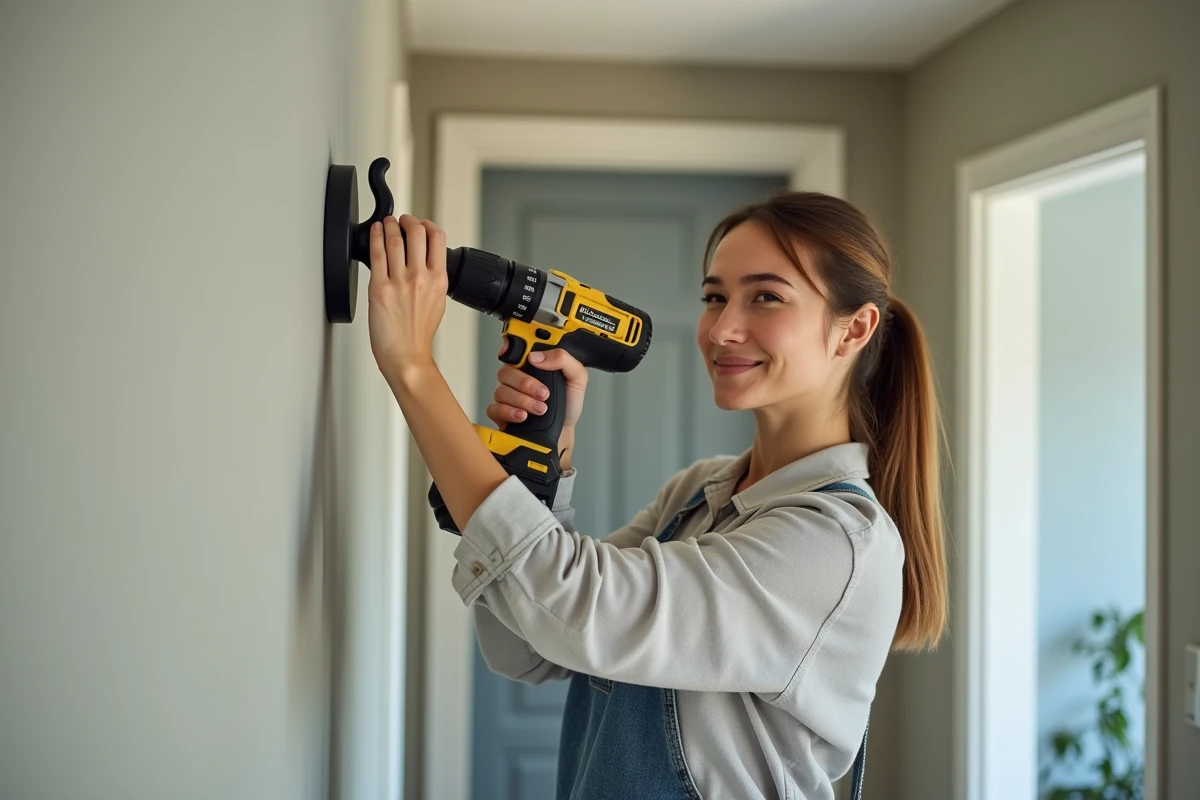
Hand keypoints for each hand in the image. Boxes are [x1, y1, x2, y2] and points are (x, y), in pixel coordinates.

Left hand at [367, 214, 447, 381]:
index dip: (427, 224)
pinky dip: (375, 236)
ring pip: (395, 239)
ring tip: (387, 223)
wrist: (406, 355)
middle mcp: (421, 277)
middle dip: (408, 220)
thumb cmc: (418, 335)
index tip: (420, 224)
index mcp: (439, 280)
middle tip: (401, 220)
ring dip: (389, 225)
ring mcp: (400, 282)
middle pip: (417, 232)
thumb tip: (423, 259)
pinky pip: (377, 254)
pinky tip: (375, 232)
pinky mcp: (379, 288)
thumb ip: (432, 278)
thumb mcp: (438, 302)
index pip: (437, 237)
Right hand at [485, 339, 587, 433]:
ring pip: (501, 391)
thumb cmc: (568, 405)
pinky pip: (494, 408)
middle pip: (506, 372)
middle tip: (544, 394)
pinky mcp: (502, 413)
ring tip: (540, 409)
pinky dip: (509, 412)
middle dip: (526, 384)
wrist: (564, 432)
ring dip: (523, 401)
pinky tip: (523, 416)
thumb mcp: (577, 378)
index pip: (516, 350)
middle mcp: (518, 378)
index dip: (512, 347)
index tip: (523, 357)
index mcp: (533, 365)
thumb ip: (564, 360)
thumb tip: (538, 356)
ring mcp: (508, 395)